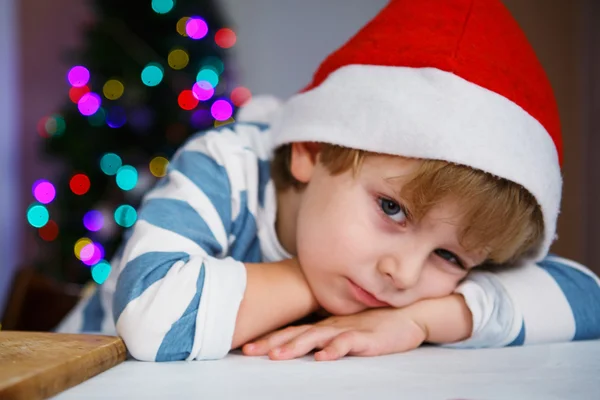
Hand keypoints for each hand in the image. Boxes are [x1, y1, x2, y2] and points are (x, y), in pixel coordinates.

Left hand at [241, 307, 426, 360]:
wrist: (406, 315)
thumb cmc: (374, 324)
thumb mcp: (344, 329)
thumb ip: (323, 335)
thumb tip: (298, 343)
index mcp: (323, 325)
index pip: (291, 331)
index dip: (269, 339)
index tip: (246, 347)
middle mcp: (330, 326)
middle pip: (297, 334)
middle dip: (272, 343)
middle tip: (249, 351)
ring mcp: (347, 330)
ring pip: (317, 337)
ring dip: (296, 346)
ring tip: (277, 355)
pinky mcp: (366, 337)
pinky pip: (348, 343)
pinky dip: (334, 350)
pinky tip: (322, 357)